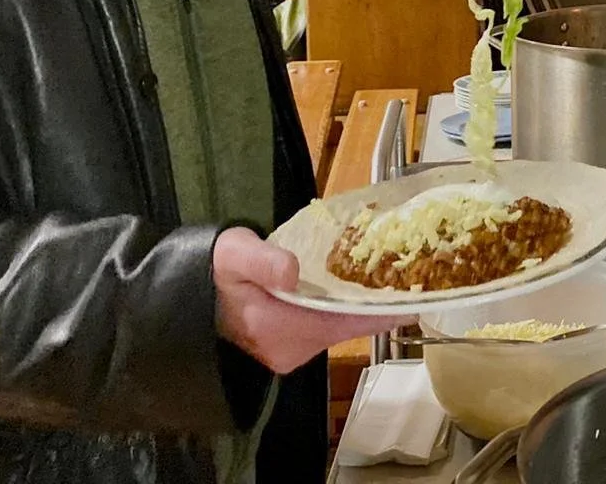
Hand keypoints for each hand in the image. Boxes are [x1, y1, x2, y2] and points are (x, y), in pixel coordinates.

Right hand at [213, 227, 400, 374]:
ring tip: (398, 278)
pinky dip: (347, 308)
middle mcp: (291, 349)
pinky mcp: (292, 344)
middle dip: (381, 305)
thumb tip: (291, 270)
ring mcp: (292, 350)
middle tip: (417, 279)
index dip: (381, 313)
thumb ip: (262, 262)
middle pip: (348, 326)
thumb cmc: (216, 271)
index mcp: (280, 330)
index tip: (417, 301)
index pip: (345, 324)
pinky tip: (364, 288)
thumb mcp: (234, 255)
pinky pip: (329, 326)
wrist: (189, 295)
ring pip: (341, 326)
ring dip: (365, 306)